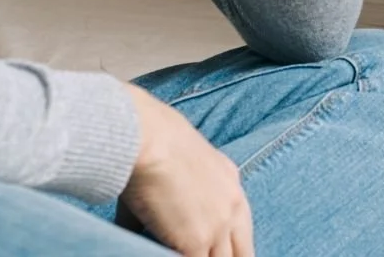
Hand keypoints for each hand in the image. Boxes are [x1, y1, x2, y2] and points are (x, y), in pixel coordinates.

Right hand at [121, 84, 253, 255]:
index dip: (230, 249)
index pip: (242, 232)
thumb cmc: (152, 143)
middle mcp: (232, 206)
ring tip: (181, 253)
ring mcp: (218, 226)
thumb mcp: (181, 165)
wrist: (149, 138)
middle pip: (242, 253)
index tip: (215, 252)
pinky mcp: (197, 242)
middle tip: (204, 255)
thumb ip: (175, 199)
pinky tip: (163, 255)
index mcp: (231, 183)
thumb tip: (140, 225)